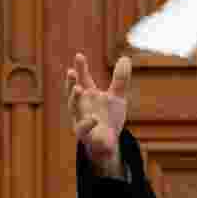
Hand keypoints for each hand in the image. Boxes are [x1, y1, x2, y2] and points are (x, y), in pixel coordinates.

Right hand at [66, 53, 130, 172]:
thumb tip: (125, 58)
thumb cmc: (109, 116)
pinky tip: (94, 119)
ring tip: (79, 88)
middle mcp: (81, 105)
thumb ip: (120, 79)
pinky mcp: (85, 135)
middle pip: (73, 92)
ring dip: (74, 98)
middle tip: (71, 72)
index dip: (80, 68)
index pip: (82, 78)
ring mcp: (80, 119)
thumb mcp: (117, 97)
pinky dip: (88, 123)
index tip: (79, 55)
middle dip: (72, 82)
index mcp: (88, 94)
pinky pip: (83, 129)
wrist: (109, 141)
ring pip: (74, 109)